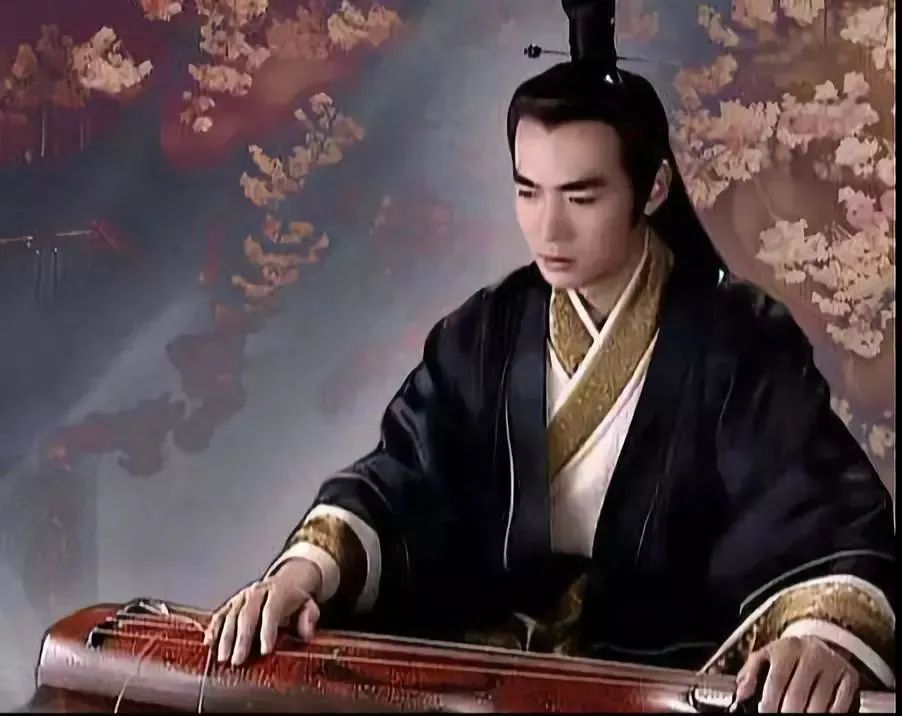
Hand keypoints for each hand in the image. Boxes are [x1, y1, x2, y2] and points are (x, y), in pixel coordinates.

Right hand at [203, 558, 322, 666]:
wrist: (285, 581)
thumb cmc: (296, 600)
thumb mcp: (309, 605)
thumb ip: (309, 617)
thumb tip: (306, 633)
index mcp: (278, 591)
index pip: (272, 610)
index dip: (268, 630)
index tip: (265, 650)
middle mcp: (258, 591)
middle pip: (247, 614)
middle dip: (242, 639)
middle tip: (238, 661)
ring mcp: (242, 596)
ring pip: (230, 615)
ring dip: (225, 638)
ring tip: (222, 658)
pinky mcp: (231, 602)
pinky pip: (220, 614)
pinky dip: (213, 628)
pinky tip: (209, 643)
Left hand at [737, 635, 859, 712]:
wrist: (819, 644)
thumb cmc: (788, 656)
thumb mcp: (765, 656)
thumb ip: (750, 673)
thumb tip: (741, 694)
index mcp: (788, 648)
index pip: (777, 679)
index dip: (770, 700)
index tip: (766, 712)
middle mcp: (812, 654)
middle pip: (798, 693)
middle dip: (787, 711)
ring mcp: (833, 666)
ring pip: (819, 702)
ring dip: (807, 715)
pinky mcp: (850, 677)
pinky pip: (840, 704)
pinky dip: (829, 714)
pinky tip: (817, 715)